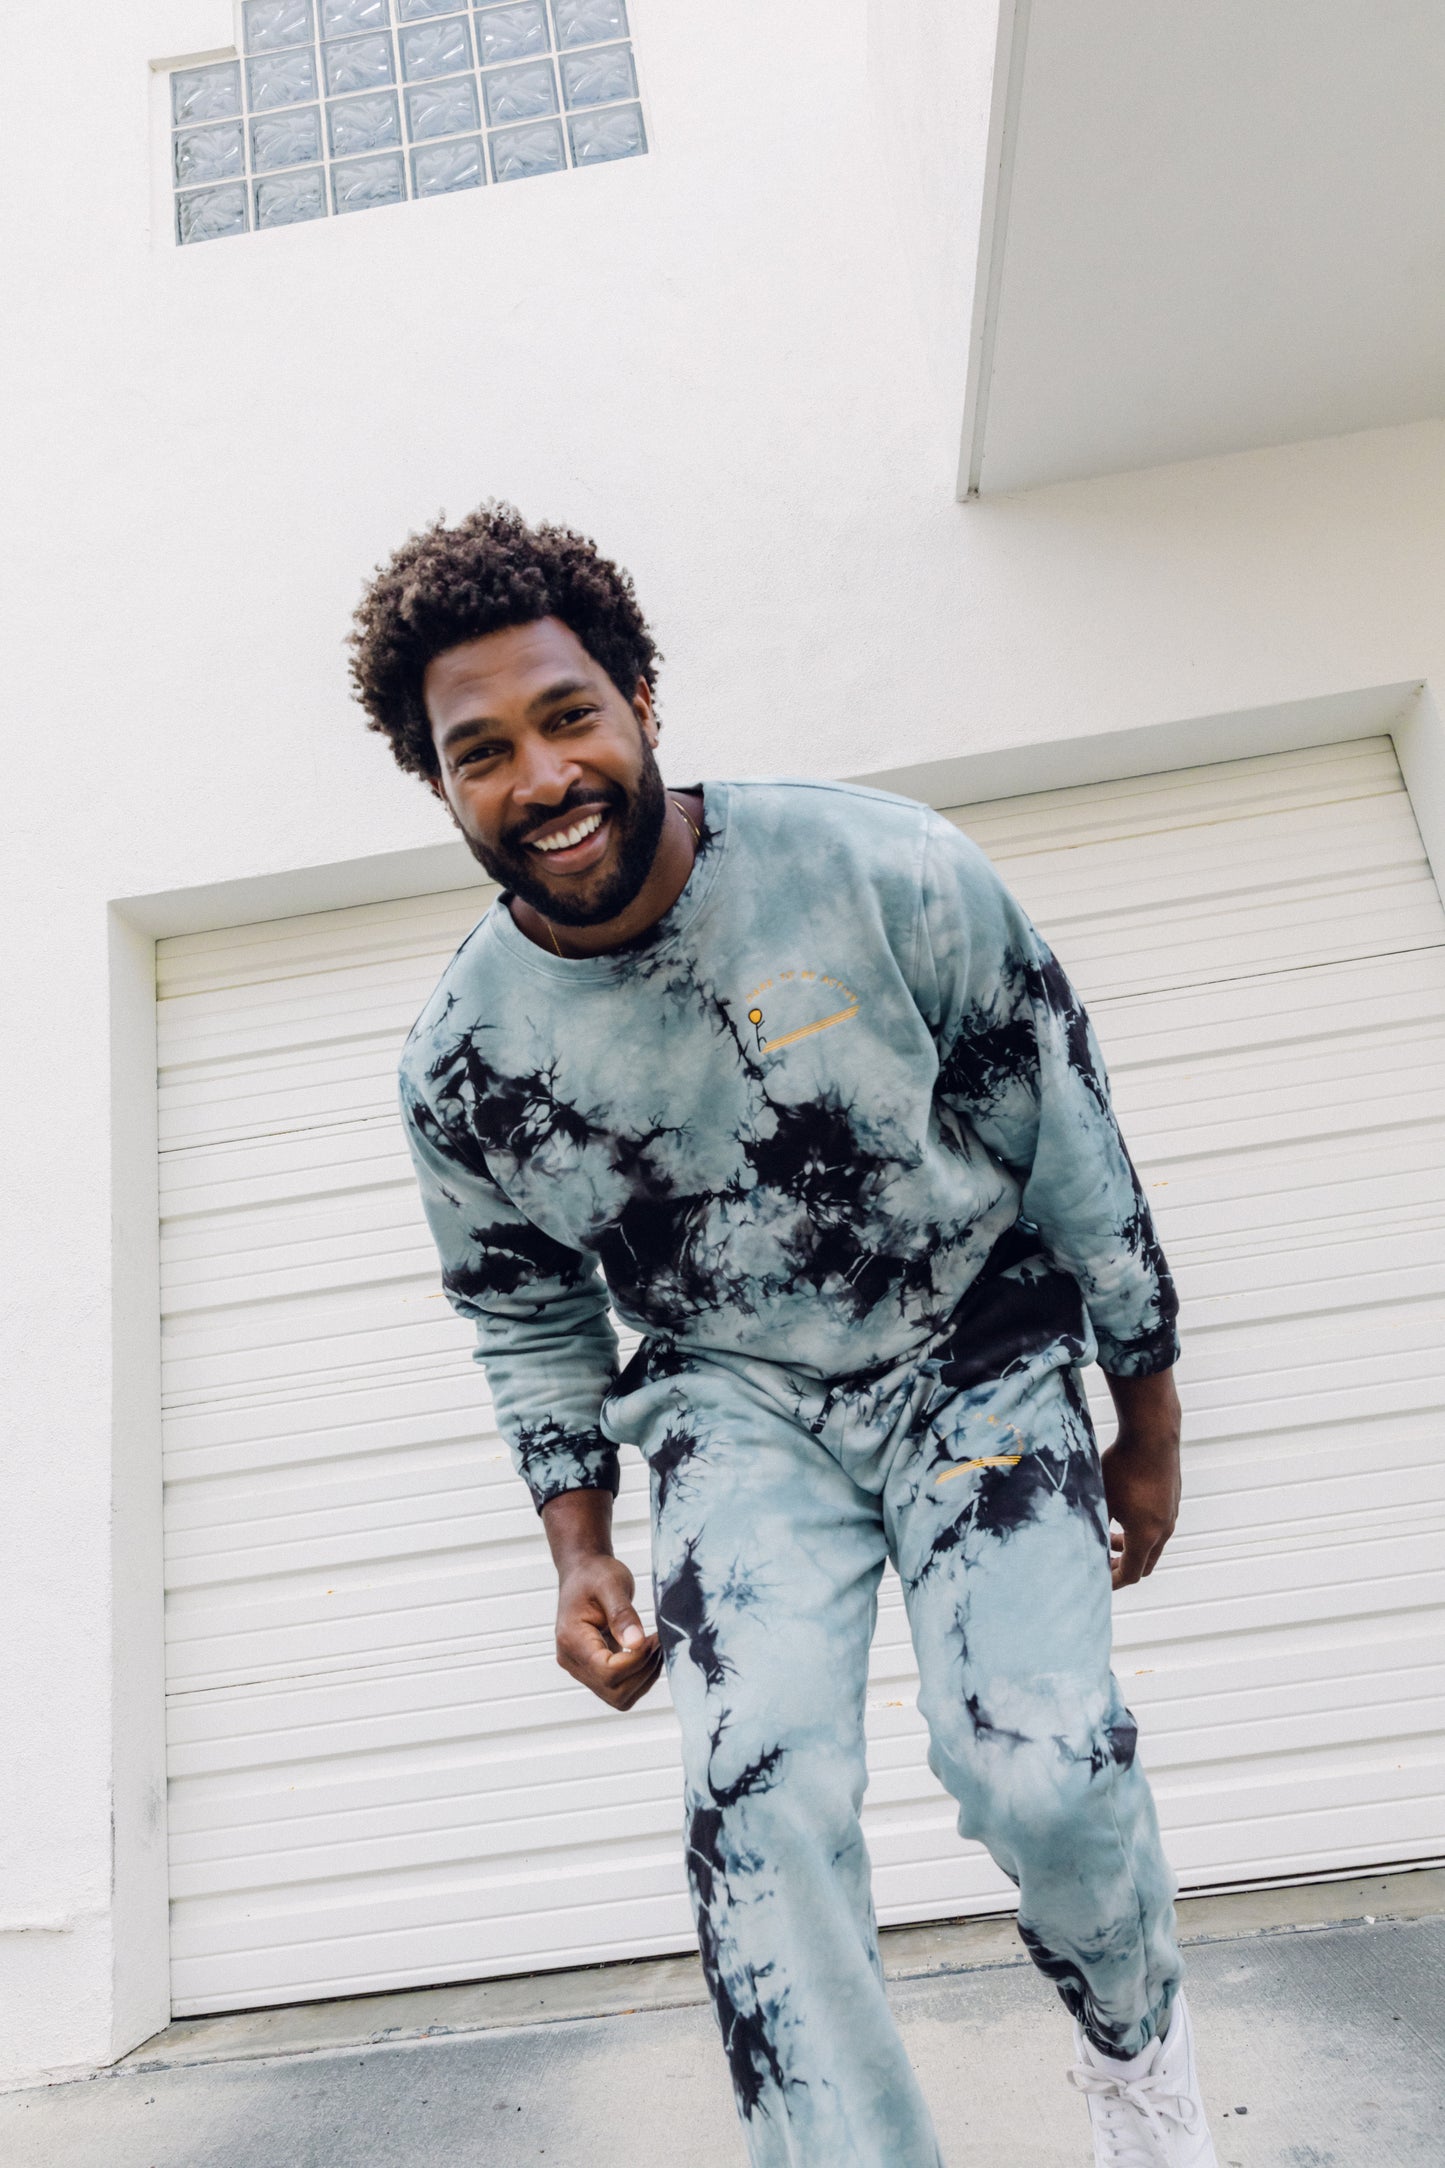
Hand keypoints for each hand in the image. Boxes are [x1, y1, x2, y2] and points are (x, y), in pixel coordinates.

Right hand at [541, 1489, 662, 1710]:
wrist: (583, 1572)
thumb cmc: (594, 1574)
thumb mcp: (611, 1584)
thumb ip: (622, 1614)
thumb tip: (636, 1643)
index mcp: (571, 1640)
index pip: (607, 1672)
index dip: (636, 1661)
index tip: (653, 1637)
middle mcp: (572, 1661)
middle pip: (614, 1691)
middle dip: (643, 1671)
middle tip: (658, 1642)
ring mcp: (582, 1669)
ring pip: (619, 1697)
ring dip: (644, 1678)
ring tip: (656, 1647)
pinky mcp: (595, 1670)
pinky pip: (620, 1688)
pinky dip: (641, 1677)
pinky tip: (650, 1652)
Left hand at [1100, 1368, 1182, 1589]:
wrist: (1152, 1433)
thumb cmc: (1123, 1466)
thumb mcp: (1101, 1498)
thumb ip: (1093, 1525)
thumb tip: (1078, 1542)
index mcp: (1146, 1535)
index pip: (1132, 1574)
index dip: (1114, 1582)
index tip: (1098, 1584)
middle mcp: (1164, 1529)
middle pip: (1146, 1563)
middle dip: (1123, 1566)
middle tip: (1103, 1562)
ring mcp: (1171, 1513)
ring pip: (1153, 1543)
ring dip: (1132, 1545)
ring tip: (1109, 1536)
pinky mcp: (1172, 1497)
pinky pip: (1158, 1525)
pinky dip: (1141, 1529)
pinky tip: (1123, 1512)